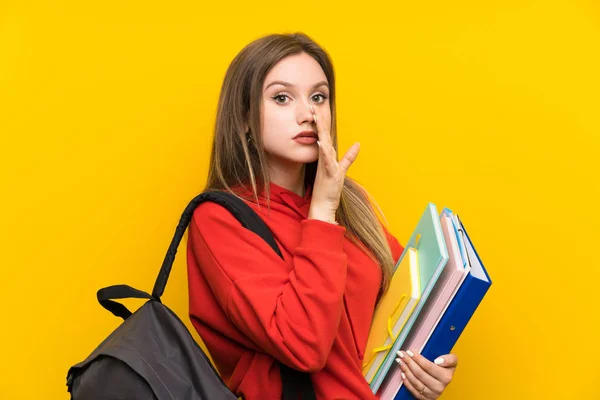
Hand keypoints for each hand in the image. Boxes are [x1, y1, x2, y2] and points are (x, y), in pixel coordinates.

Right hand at [307, 104, 359, 220]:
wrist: (322, 205)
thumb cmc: (329, 189)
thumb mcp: (341, 170)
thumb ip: (349, 157)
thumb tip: (357, 144)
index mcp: (326, 157)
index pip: (324, 137)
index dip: (322, 123)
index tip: (317, 110)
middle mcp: (324, 159)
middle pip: (322, 137)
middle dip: (318, 122)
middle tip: (313, 107)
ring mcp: (325, 166)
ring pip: (323, 146)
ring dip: (320, 132)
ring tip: (317, 118)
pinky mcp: (328, 174)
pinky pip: (326, 161)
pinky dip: (324, 152)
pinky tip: (322, 143)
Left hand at [395, 350, 457, 398]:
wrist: (445, 381)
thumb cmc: (446, 368)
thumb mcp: (452, 361)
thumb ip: (449, 359)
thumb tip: (438, 361)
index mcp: (446, 377)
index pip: (428, 366)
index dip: (417, 358)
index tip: (410, 351)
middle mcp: (439, 387)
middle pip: (419, 373)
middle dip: (408, 362)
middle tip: (401, 354)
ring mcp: (432, 394)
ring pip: (415, 381)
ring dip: (405, 370)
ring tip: (400, 361)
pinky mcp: (425, 398)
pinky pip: (413, 390)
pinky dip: (406, 381)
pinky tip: (402, 373)